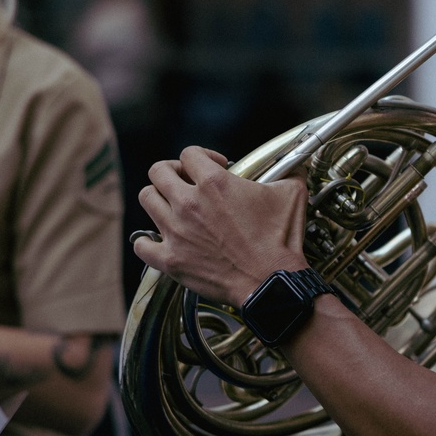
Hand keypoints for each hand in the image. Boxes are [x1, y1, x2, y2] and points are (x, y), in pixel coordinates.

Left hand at [134, 147, 308, 304]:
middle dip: (172, 171)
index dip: (202, 156)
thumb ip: (288, 174)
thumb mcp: (292, 196)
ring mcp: (176, 231)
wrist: (271, 282)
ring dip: (158, 199)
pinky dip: (147, 241)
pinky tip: (158, 240)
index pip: (190, 153)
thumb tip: (294, 167)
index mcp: (215, 183)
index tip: (213, 167)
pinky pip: (142, 245)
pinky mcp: (171, 259)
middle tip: (185, 181)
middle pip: (159, 171)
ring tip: (172, 206)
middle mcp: (189, 203)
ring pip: (147, 199)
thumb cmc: (280, 241)